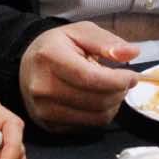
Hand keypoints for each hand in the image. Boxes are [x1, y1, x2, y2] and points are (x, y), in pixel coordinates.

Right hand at [19, 23, 137, 131]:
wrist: (27, 66)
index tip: (132, 76)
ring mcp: (44, 110)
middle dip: (119, 92)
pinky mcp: (49, 125)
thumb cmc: (56, 47)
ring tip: (111, 90)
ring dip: (113, 105)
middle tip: (123, 82)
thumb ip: (106, 42)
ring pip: (96, 117)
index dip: (117, 80)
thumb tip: (131, 52)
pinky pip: (88, 126)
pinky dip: (100, 114)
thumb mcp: (80, 32)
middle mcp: (42, 87)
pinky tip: (97, 99)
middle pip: (96, 101)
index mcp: (49, 57)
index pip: (90, 78)